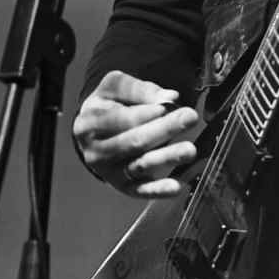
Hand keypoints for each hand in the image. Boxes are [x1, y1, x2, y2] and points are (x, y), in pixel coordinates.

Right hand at [72, 70, 198, 198]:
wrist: (94, 134)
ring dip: (167, 158)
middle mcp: (95, 151)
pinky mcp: (124, 187)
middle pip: (133, 141)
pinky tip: (177, 186)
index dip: (145, 113)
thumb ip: (140, 90)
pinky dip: (159, 190)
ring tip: (189, 150)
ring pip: (141, 165)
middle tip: (190, 118)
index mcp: (88, 123)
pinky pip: (142, 190)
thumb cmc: (109, 106)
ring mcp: (109, 172)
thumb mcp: (116, 88)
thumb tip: (170, 97)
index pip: (119, 118)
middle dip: (163, 129)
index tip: (166, 107)